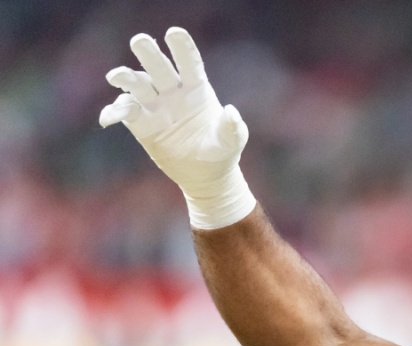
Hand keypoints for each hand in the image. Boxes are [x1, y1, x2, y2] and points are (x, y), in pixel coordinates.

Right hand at [100, 27, 255, 229]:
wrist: (204, 175)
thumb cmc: (222, 152)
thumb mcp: (232, 141)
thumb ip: (232, 127)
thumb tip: (231, 112)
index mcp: (198, 89)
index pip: (189, 63)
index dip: (182, 48)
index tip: (173, 33)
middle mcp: (174, 91)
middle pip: (159, 66)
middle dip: (149, 53)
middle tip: (140, 41)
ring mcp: (155, 105)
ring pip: (137, 83)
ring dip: (126, 77)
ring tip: (117, 77)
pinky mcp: (141, 123)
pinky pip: (124, 111)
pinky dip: (114, 111)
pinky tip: (109, 119)